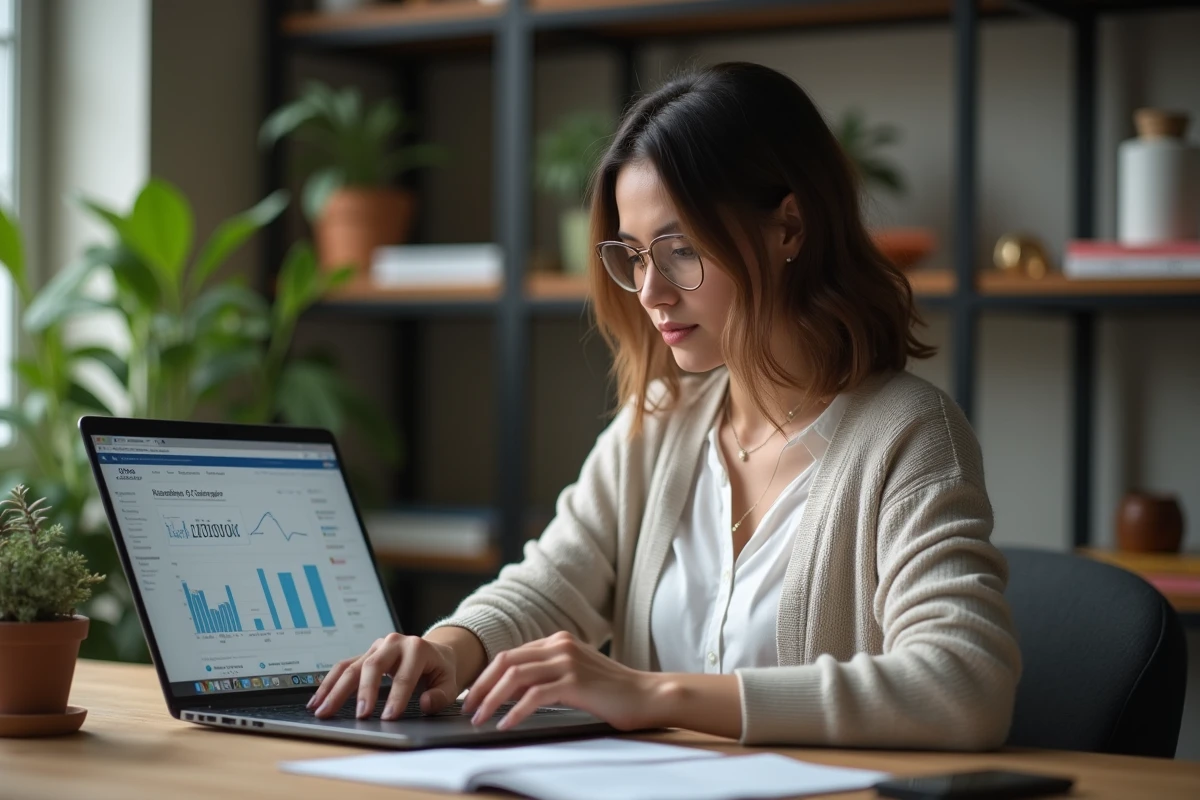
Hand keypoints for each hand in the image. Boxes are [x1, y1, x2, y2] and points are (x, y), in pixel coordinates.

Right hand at [308, 632, 459, 719]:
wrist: (434, 652)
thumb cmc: (440, 670)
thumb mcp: (450, 681)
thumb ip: (441, 695)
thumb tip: (424, 703)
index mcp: (417, 648)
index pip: (404, 675)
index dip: (397, 697)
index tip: (389, 717)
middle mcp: (393, 643)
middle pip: (374, 666)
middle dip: (365, 692)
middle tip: (361, 716)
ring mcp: (376, 647)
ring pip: (352, 666)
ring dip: (336, 689)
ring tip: (323, 710)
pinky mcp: (364, 655)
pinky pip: (342, 667)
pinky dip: (328, 684)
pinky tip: (318, 700)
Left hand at [461, 631, 660, 731]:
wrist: (646, 695)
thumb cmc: (612, 692)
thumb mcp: (574, 675)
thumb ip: (546, 675)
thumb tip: (509, 692)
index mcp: (557, 640)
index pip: (510, 654)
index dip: (487, 676)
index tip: (473, 696)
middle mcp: (559, 645)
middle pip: (506, 661)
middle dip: (481, 686)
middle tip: (468, 708)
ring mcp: (567, 661)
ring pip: (515, 676)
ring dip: (491, 699)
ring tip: (479, 719)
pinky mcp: (574, 681)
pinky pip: (534, 696)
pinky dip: (515, 712)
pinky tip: (506, 725)